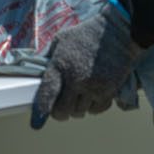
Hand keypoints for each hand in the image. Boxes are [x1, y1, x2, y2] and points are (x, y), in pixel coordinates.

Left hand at [30, 0, 138, 128]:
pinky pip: (96, 110)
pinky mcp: (108, 91)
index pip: (46, 95)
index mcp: (60, 66)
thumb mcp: (61, 40)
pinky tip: (91, 96)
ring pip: (80, 112)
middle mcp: (76, 79)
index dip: (40, 111)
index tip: (37, 122)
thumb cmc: (87, 34)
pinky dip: (92, 107)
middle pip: (63, 110)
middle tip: (61, 108)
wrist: (118, 32)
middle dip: (60, 112)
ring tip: (79, 96)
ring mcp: (93, 87)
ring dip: (77, 108)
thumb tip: (36, 73)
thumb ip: (48, 58)